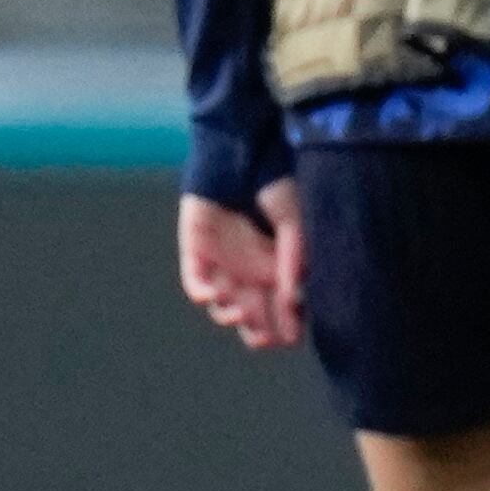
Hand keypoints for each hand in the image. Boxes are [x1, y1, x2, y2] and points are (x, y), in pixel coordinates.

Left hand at [179, 180, 305, 347]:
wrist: (242, 152)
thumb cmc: (275, 183)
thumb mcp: (295, 222)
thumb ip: (294, 259)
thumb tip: (295, 298)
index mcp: (278, 268)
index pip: (283, 309)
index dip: (287, 325)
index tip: (292, 336)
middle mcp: (250, 271)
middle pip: (254, 317)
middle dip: (260, 333)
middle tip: (265, 338)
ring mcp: (222, 264)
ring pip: (224, 307)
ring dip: (232, 315)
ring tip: (242, 311)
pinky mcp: (196, 252)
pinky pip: (194, 283)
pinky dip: (201, 293)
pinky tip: (211, 296)